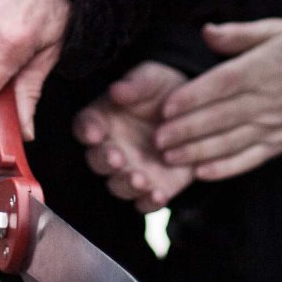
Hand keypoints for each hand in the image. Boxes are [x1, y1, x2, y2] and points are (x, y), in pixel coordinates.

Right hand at [74, 61, 193, 212]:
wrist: (195, 110)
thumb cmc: (163, 89)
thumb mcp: (151, 79)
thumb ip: (135, 86)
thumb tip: (117, 89)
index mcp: (103, 119)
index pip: (86, 126)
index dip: (87, 131)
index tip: (94, 132)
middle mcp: (112, 149)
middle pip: (98, 161)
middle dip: (105, 161)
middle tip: (117, 158)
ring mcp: (131, 170)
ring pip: (119, 186)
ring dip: (126, 185)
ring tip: (139, 179)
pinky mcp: (155, 187)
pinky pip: (145, 202)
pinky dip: (149, 202)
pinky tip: (159, 196)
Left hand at [155, 19, 281, 182]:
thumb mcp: (277, 29)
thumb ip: (238, 34)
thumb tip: (205, 31)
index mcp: (261, 69)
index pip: (220, 85)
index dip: (192, 97)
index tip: (165, 106)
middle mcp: (266, 100)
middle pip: (220, 118)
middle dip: (186, 130)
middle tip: (157, 139)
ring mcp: (274, 125)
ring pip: (230, 142)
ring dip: (198, 152)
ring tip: (171, 157)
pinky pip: (251, 159)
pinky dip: (226, 168)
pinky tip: (203, 173)